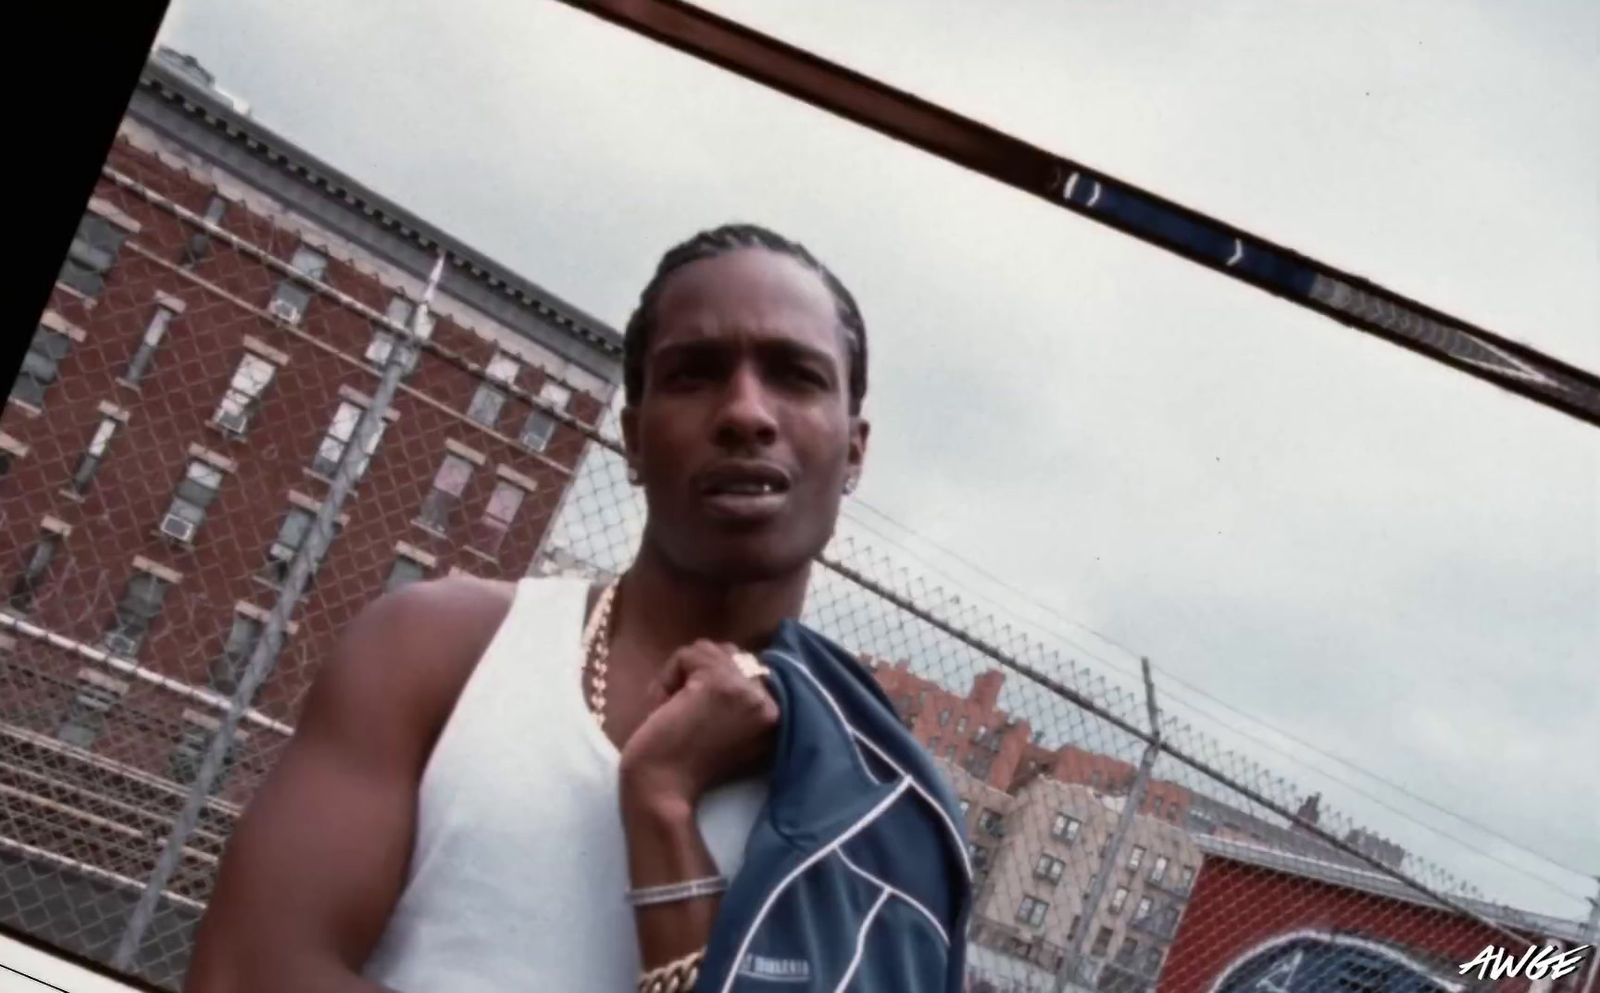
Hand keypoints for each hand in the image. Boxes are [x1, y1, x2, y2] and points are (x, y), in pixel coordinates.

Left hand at [618, 640, 778, 810]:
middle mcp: (772, 703)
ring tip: (674, 711)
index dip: (714, 684)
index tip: (696, 715)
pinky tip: (664, 710)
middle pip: (731, 656)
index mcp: (778, 718)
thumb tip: (731, 651)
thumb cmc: (685, 768)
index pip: (750, 669)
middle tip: (683, 716)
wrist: (661, 793)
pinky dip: (666, 678)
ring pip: (709, 651)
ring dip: (681, 677)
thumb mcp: (728, 729)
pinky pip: (688, 654)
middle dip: (699, 677)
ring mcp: (749, 692)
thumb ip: (740, 697)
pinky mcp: (721, 683)